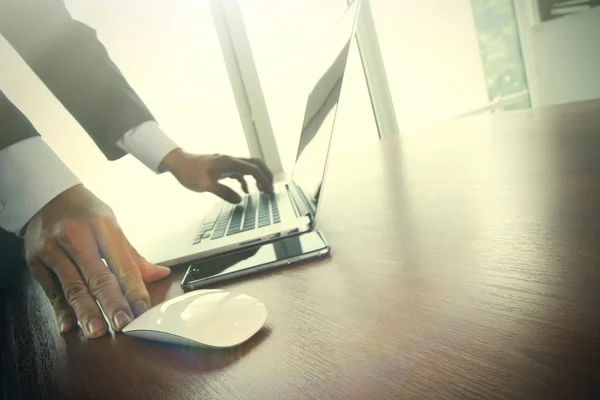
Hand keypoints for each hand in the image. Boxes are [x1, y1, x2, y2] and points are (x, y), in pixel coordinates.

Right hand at [24, 185, 170, 337]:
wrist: (46, 196)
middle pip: (97, 276)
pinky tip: (69, 325)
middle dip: (111, 303)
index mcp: (102, 226)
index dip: (134, 289)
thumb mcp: (111, 224)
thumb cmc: (85, 212)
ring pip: (73, 287)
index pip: (122, 263)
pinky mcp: (36, 262)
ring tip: (97, 330)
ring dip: (86, 311)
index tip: (142, 309)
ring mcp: (53, 250)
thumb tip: (160, 274)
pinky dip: (60, 310)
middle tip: (123, 324)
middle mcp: (76, 237)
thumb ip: (133, 255)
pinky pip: (51, 291)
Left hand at [161, 149, 273, 202]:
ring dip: (258, 178)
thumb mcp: (204, 185)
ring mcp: (228, 163)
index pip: (252, 168)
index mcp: (228, 162)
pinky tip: (245, 191)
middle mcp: (231, 160)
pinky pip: (240, 172)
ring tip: (263, 191)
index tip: (269, 190)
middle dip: (266, 176)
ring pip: (249, 167)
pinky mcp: (224, 167)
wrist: (178, 162)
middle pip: (255, 164)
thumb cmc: (188, 172)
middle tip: (271, 190)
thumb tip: (239, 200)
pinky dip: (247, 180)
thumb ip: (223, 192)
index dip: (263, 179)